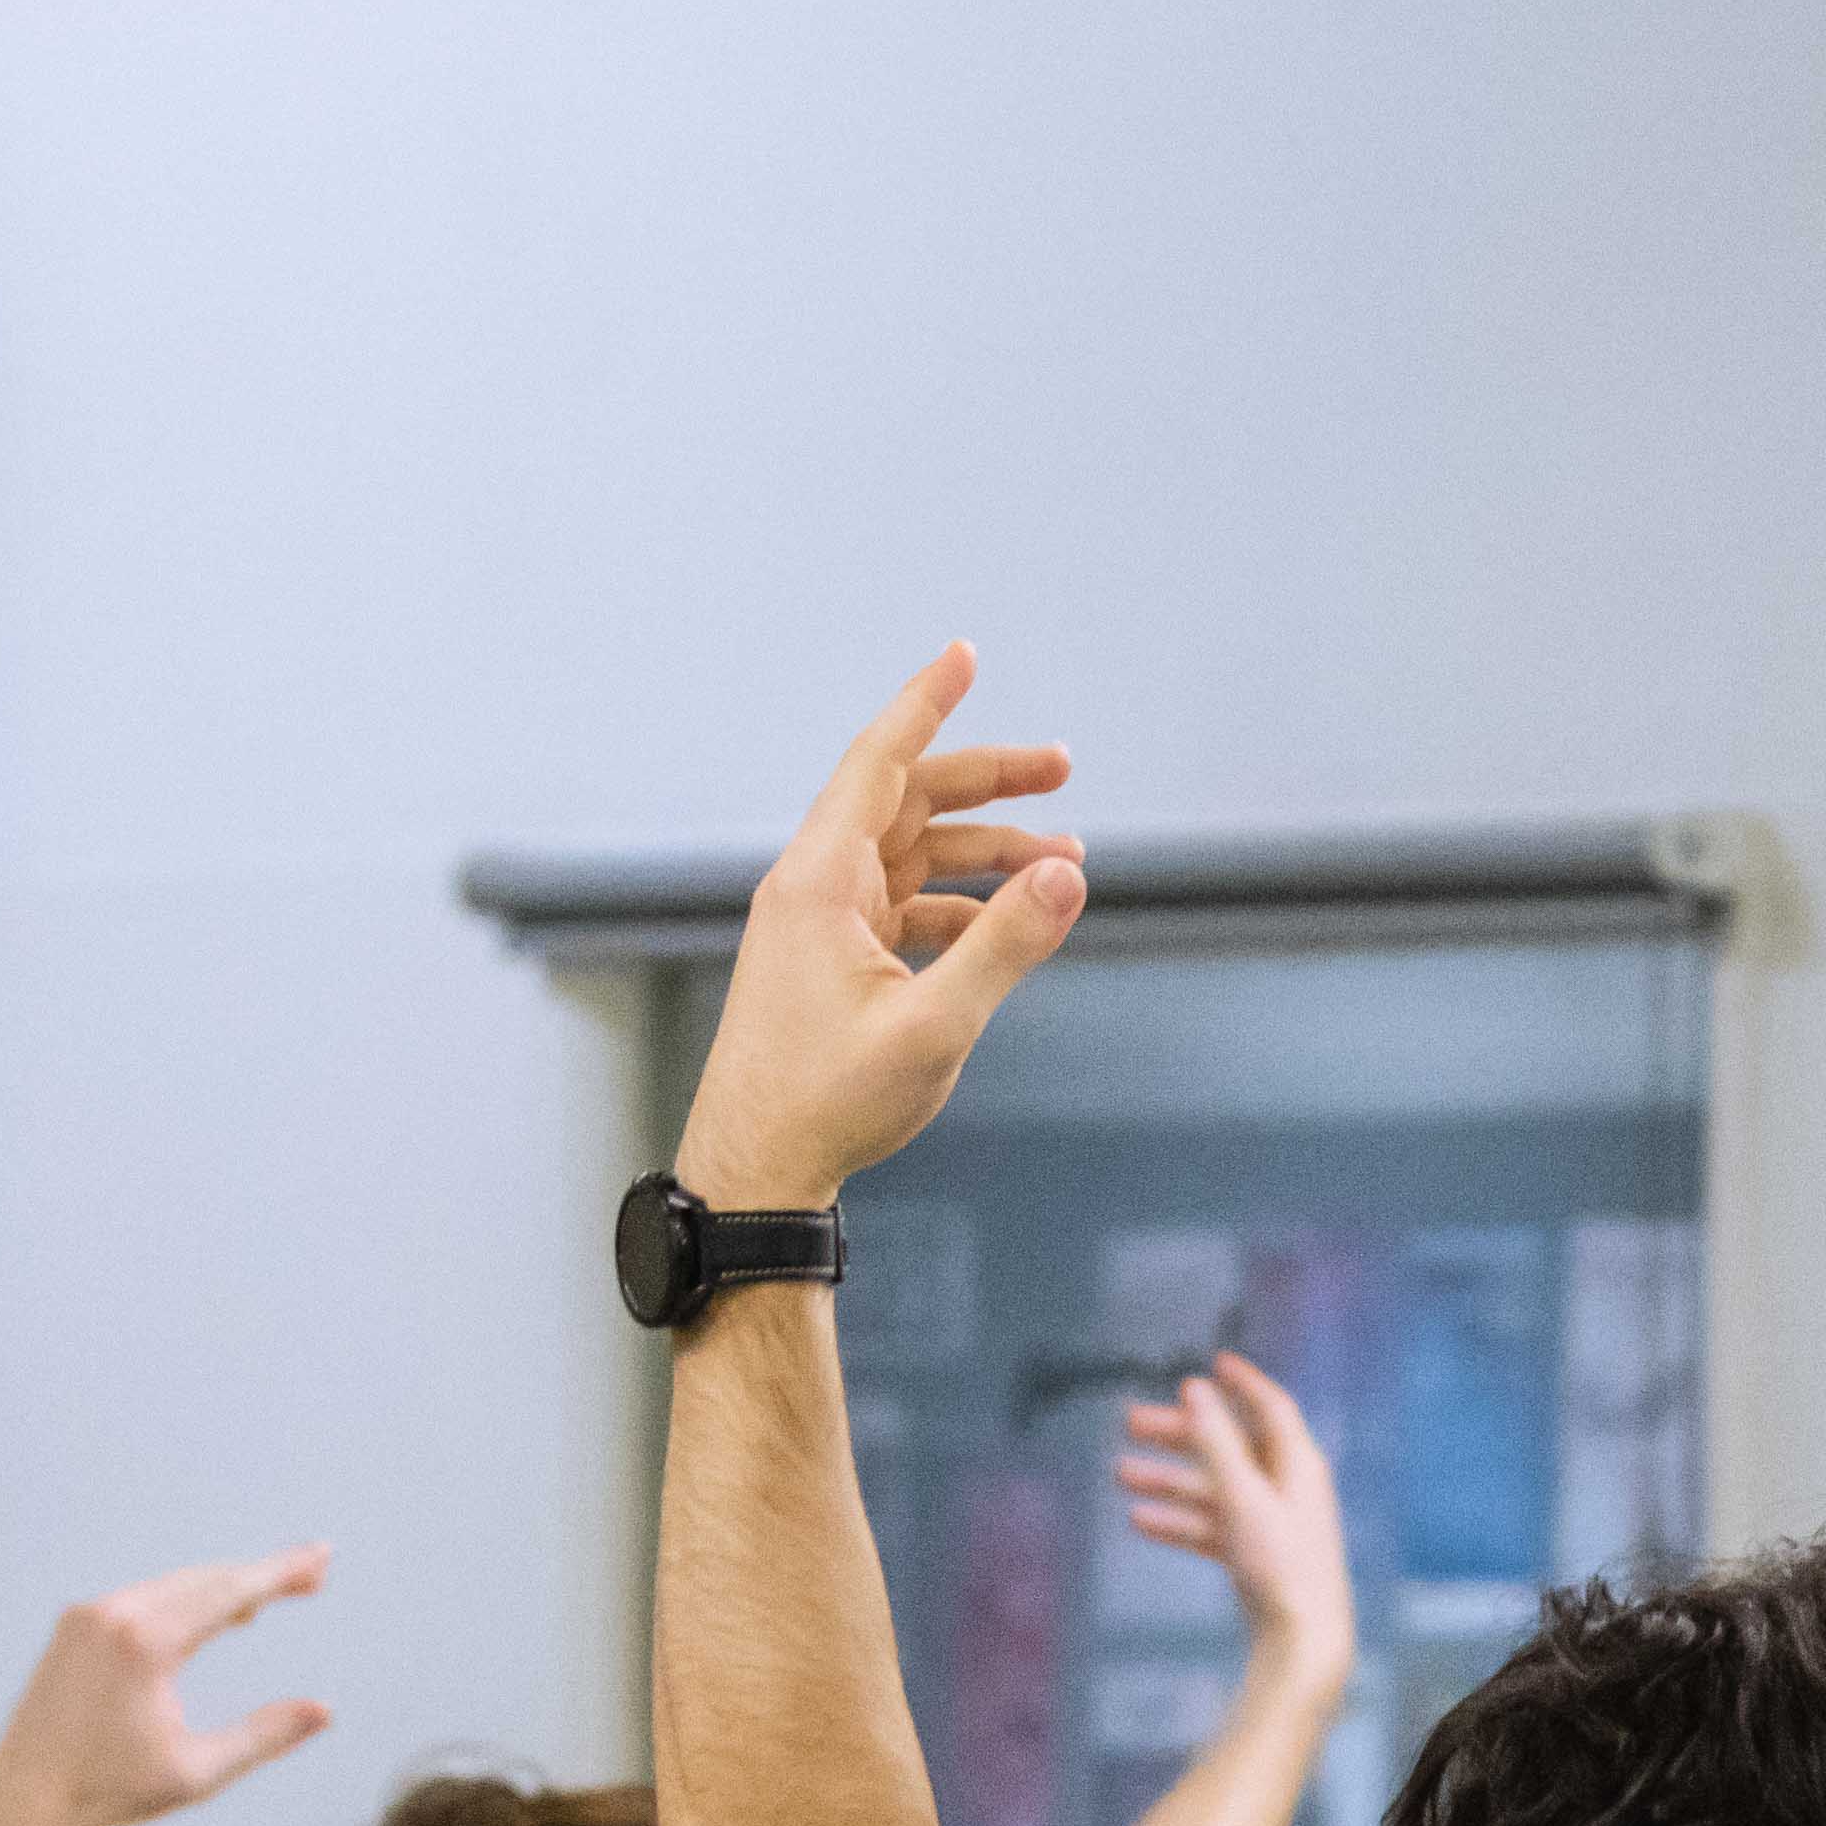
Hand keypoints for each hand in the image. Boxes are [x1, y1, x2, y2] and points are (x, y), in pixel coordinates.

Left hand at [0, 1550, 333, 1825]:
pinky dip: (185, 1600)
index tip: (321, 1554)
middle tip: (315, 1575)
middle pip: (206, 1579)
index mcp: (144, 1643)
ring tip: (267, 1603)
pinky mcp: (72, 1628)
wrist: (24, 1802)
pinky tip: (212, 1615)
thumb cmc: (110, 1792)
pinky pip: (144, 1598)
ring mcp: (85, 1617)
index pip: (230, 1591)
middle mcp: (111, 1616)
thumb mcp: (199, 1771)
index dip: (282, 1571)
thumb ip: (265, 1736)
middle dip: (262, 1576)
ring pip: (174, 1586)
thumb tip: (324, 1712)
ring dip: (225, 1590)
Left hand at [666, 644, 1090, 1216]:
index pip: (880, 763)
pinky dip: (960, 905)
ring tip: (1064, 865)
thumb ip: (1006, 946)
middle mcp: (814, 887)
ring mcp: (820, 924)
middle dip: (988, 782)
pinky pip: (904, 906)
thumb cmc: (829, 1103)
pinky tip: (1008, 928)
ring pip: (912, 856)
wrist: (757, 1170)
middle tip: (1063, 768)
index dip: (927, 705)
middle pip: (907, 802)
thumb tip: (1068, 877)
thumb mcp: (935, 1026)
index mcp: (821, 882)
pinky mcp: (829, 962)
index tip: (965, 655)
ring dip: (985, 853)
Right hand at [1115, 1351, 1355, 1702]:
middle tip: (1129, 1422)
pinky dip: (1179, 1521)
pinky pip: (1211, 1527)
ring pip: (1212, 1488)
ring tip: (1120, 1475)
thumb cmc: (1282, 1565)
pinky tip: (1140, 1521)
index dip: (1243, 1382)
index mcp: (1298, 1464)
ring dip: (1168, 1480)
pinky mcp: (1255, 1554)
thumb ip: (1216, 1443)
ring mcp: (1270, 1521)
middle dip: (1180, 1433)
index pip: (1271, 1407)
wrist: (1301, 1640)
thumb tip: (1195, 1389)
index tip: (1214, 1362)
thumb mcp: (1243, 1496)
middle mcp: (1287, 1487)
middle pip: (1229, 1445)